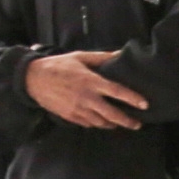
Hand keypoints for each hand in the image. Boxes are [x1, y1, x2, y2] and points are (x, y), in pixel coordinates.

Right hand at [27, 51, 146, 127]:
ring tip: (120, 123)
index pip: (117, 92)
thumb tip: (119, 54)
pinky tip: (101, 121)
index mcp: (91, 82)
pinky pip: (88, 124)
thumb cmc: (59, 65)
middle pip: (112, 115)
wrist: (34, 80)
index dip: (133, 99)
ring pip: (101, 123)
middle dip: (127, 121)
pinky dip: (97, 123)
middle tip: (137, 124)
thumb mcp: (80, 57)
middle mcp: (87, 98)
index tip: (145, 104)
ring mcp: (78, 110)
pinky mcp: (70, 117)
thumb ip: (101, 58)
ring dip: (112, 124)